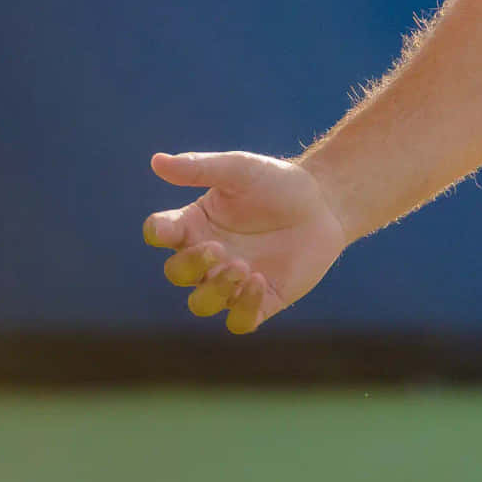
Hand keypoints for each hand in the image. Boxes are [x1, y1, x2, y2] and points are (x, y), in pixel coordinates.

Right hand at [143, 150, 348, 333]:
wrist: (325, 203)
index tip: (169, 229)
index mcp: (194, 224)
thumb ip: (200, 168)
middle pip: (177, 272)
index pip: (160, 231)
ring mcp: (230, 282)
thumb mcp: (240, 169)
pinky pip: (239, 321)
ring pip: (202, 303)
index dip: (158, 232)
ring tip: (242, 267)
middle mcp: (206, 258)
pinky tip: (259, 282)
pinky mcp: (261, 301)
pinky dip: (243, 308)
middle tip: (220, 249)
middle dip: (192, 264)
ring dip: (215, 290)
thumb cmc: (277, 183)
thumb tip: (156, 160)